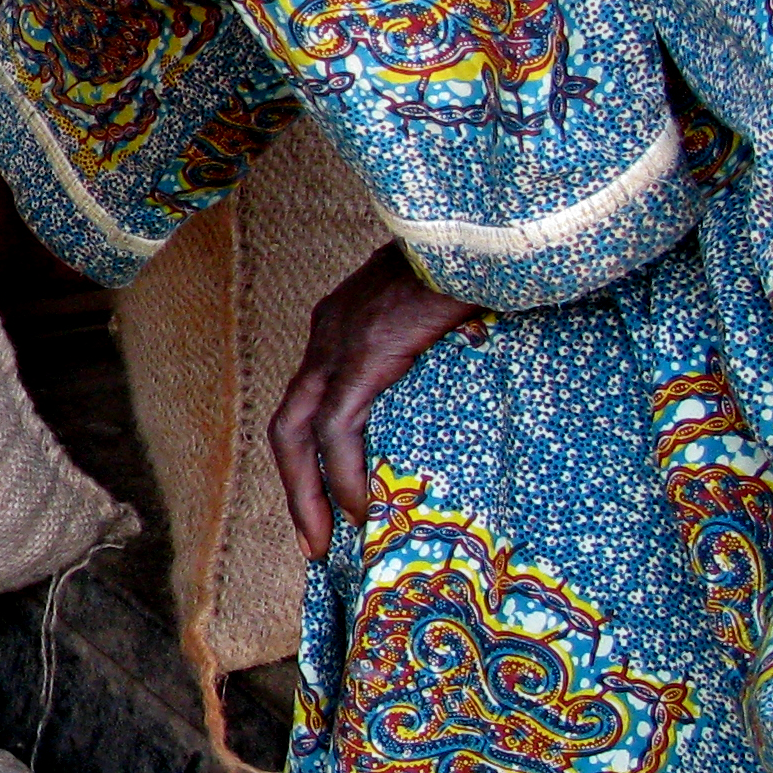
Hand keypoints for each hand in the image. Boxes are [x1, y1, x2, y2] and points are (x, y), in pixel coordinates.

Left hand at [267, 242, 478, 561]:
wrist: (483, 232)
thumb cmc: (473, 267)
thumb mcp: (438, 313)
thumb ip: (429, 350)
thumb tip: (461, 377)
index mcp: (342, 322)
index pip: (309, 401)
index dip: (311, 453)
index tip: (329, 498)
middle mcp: (327, 333)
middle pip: (289, 423)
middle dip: (297, 486)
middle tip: (315, 540)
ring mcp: (338, 343)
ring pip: (298, 431)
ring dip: (308, 491)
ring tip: (327, 537)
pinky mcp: (363, 355)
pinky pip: (338, 429)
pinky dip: (342, 473)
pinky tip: (362, 507)